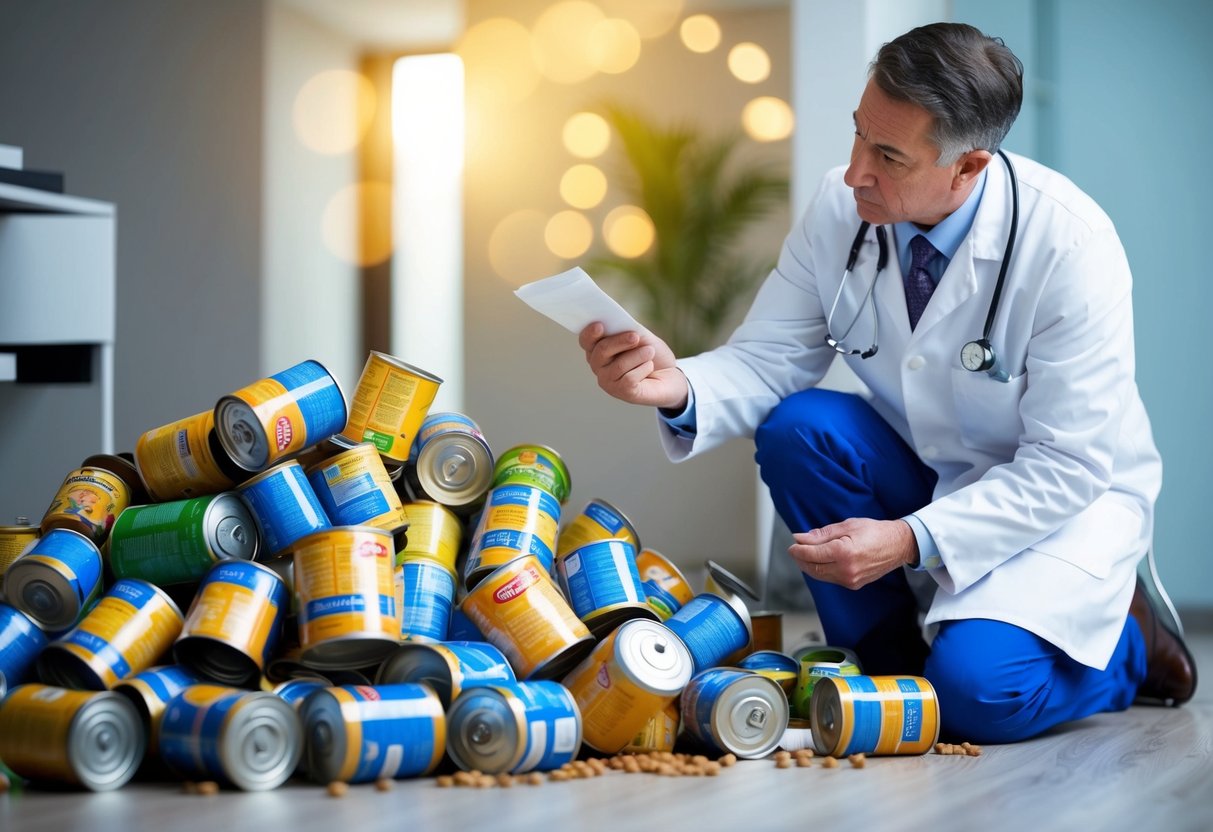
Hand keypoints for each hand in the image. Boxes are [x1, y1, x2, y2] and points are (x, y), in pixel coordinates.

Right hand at [578, 322, 688, 409]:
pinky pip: (630, 378)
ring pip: (619, 365)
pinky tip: (649, 367)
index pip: (586, 340)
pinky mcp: (621, 392)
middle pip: (601, 351)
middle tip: (636, 337)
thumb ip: (626, 329)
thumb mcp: (640, 335)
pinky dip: (644, 368)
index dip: (590, 333)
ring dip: (639, 355)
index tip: (600, 325)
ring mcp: (608, 381)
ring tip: (650, 352)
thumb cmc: (650, 352)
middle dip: (619, 341)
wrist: (669, 373)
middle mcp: (598, 366)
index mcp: (598, 348)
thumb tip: (617, 323)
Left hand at [789, 518, 917, 589]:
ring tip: (805, 554)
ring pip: (820, 576)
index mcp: (844, 553)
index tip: (792, 544)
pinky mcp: (853, 584)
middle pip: (813, 568)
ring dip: (809, 566)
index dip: (798, 549)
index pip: (812, 554)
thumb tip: (801, 538)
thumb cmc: (875, 532)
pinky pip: (830, 579)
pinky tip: (820, 561)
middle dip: (801, 559)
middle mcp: (846, 570)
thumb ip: (822, 534)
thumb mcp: (847, 525)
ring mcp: (850, 580)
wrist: (898, 545)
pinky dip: (821, 570)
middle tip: (795, 549)